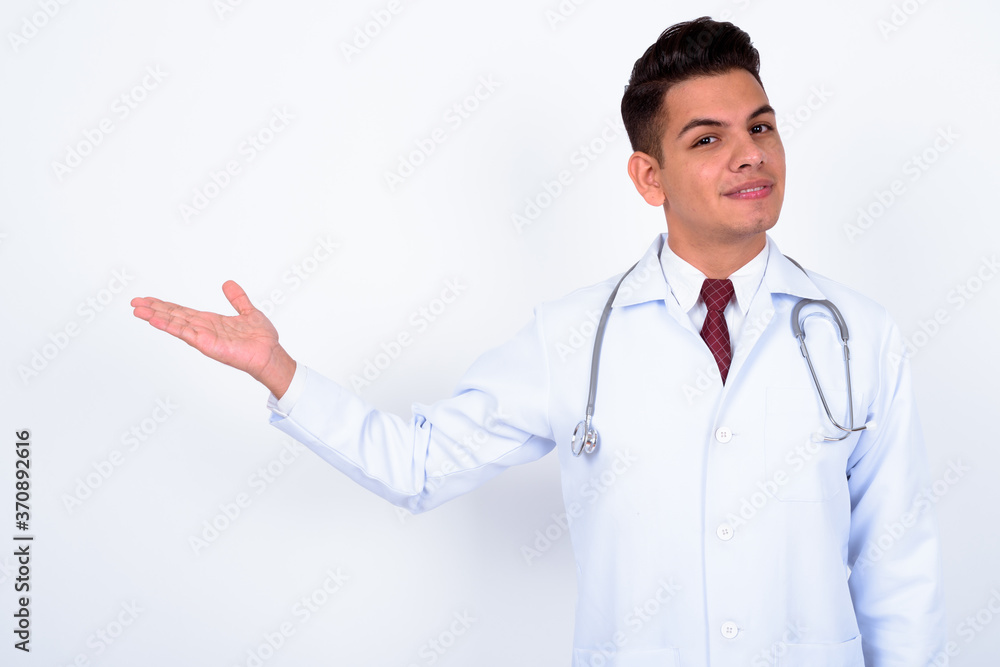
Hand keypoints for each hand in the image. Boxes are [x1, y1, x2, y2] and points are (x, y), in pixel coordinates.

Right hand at [130, 280, 295, 397]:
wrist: (270, 354)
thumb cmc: (261, 339)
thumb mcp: (248, 311)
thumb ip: (237, 298)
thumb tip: (228, 283)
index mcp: (210, 321)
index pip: (182, 311)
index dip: (164, 305)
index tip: (147, 299)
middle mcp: (203, 329)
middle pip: (173, 316)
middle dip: (153, 309)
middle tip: (134, 303)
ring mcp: (203, 337)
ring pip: (175, 324)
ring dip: (156, 317)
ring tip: (137, 311)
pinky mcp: (207, 344)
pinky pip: (186, 333)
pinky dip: (170, 327)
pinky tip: (156, 321)